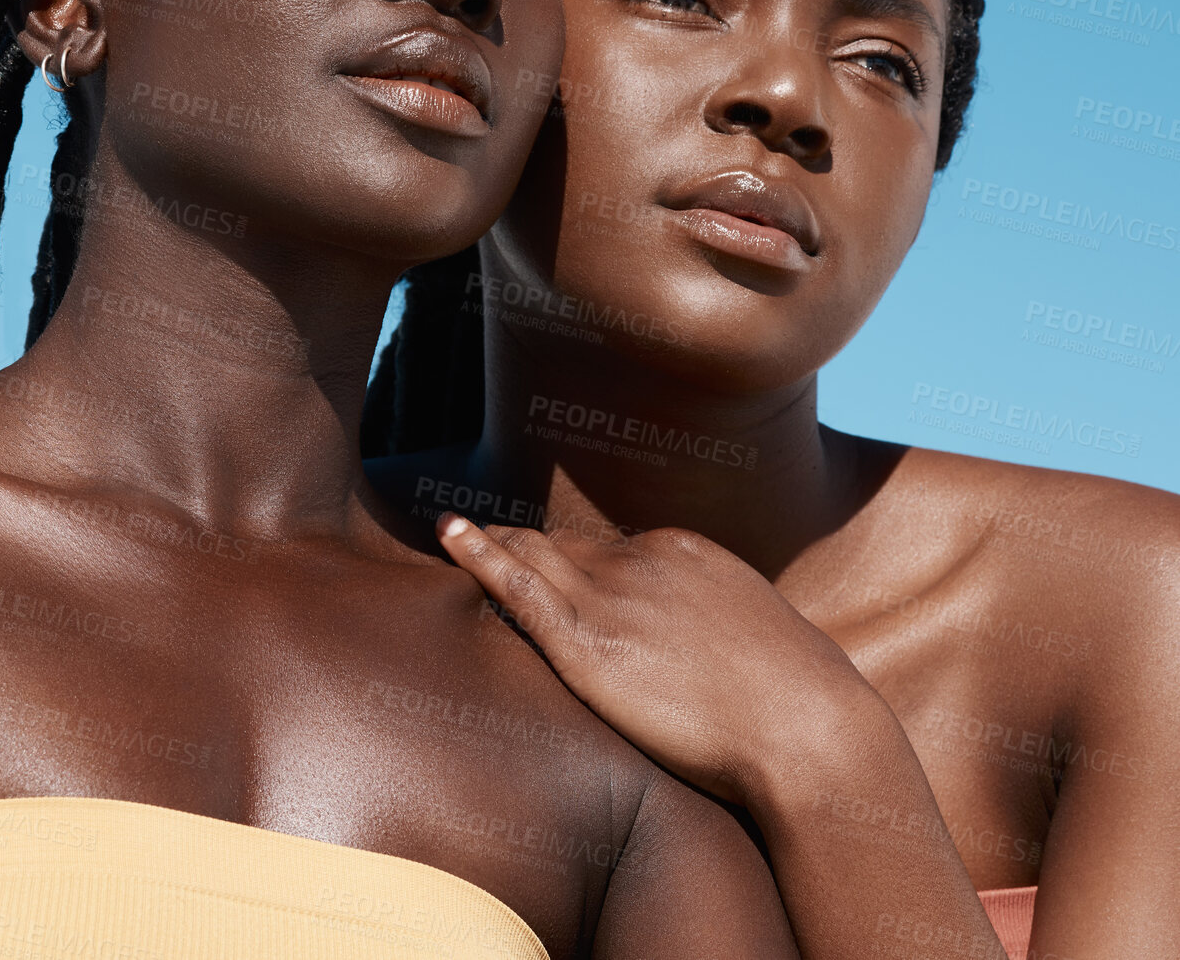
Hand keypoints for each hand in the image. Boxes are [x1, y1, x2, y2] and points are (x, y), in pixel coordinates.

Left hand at [437, 512, 873, 804]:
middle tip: (482, 531)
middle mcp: (641, 560)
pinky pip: (517, 585)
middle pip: (566, 546)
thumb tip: (718, 650)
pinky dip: (477, 554)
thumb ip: (718, 626)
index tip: (550, 557)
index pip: (610, 549)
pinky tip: (450, 534)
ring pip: (535, 555)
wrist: (806, 726)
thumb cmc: (797, 699)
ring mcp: (610, 596)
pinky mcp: (584, 641)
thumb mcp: (756, 636)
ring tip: (455, 530)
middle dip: (526, 542)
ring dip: (495, 542)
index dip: (574, 556)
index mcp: (683, 552)